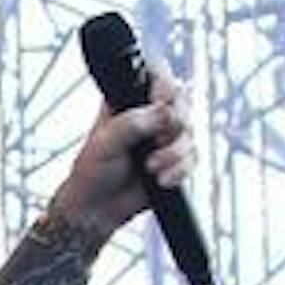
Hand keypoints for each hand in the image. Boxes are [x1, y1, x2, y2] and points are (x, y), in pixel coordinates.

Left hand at [46, 66, 195, 239]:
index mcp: (128, 98)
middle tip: (157, 140)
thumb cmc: (92, 171)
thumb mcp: (105, 142)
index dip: (165, 84)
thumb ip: (133, 123)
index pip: (157, 74)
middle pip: (182, 101)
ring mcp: (164, 137)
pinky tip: (161, 180)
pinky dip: (179, 170)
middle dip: (175, 123)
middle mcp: (150, 114)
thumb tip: (165, 111)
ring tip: (150, 167)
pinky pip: (193, 158)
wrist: (96, 210)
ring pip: (190, 132)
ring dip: (174, 152)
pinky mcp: (175, 161)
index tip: (160, 101)